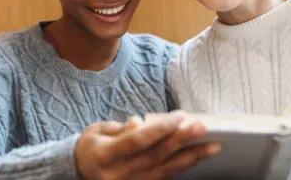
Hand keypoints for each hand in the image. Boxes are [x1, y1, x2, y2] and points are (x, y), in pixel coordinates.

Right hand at [75, 111, 219, 179]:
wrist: (79, 172)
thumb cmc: (92, 146)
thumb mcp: (99, 131)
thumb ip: (121, 129)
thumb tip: (140, 123)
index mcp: (105, 155)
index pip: (137, 141)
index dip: (160, 129)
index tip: (180, 116)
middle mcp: (118, 174)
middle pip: (155, 156)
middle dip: (182, 141)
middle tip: (202, 127)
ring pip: (165, 171)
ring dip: (191, 157)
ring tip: (211, 146)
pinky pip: (164, 178)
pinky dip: (182, 167)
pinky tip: (197, 157)